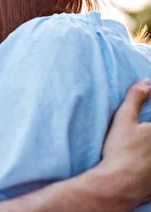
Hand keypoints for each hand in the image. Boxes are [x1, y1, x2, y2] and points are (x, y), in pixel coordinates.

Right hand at [101, 78, 150, 206]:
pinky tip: (144, 164)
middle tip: (142, 132)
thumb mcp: (124, 119)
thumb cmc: (121, 150)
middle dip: (148, 132)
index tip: (146, 123)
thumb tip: (145, 82)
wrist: (119, 185)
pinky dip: (149, 165)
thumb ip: (136, 98)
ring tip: (141, 147)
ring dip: (148, 148)